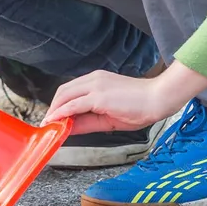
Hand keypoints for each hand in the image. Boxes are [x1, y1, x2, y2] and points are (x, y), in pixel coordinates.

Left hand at [41, 62, 206, 134]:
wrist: (158, 99)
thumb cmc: (140, 106)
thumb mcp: (109, 116)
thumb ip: (88, 120)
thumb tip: (70, 126)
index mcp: (98, 80)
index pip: (71, 90)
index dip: (60, 104)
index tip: (54, 118)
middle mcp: (94, 79)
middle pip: (63, 91)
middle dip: (53, 107)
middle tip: (48, 122)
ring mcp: (95, 86)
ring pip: (65, 96)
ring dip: (54, 111)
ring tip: (49, 125)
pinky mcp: (98, 96)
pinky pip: (73, 105)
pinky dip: (61, 113)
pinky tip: (56, 122)